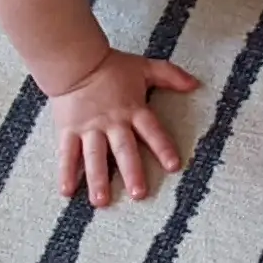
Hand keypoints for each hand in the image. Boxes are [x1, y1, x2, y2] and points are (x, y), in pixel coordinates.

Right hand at [48, 47, 198, 205]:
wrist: (76, 60)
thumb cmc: (112, 67)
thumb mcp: (144, 67)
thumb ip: (170, 75)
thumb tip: (195, 84)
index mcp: (133, 109)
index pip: (152, 130)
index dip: (163, 147)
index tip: (174, 165)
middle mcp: (112, 122)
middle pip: (124, 149)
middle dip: (132, 172)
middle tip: (139, 194)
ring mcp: (89, 128)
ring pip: (95, 156)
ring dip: (98, 179)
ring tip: (101, 201)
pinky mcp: (68, 130)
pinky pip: (67, 154)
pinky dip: (66, 172)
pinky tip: (67, 191)